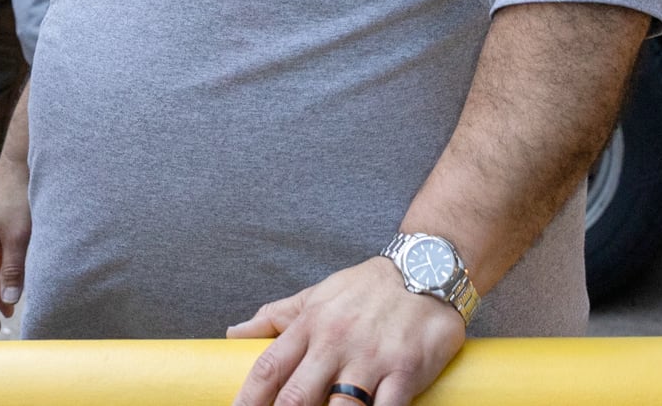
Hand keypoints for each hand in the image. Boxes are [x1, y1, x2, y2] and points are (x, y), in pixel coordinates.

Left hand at [227, 256, 464, 405]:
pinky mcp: (406, 370)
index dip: (247, 400)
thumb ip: (276, 316)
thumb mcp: (317, 295)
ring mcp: (371, 358)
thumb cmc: (368, 288)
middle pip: (296, 396)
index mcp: (310, 325)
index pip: (269, 368)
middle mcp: (336, 342)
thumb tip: (233, 334)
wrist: (428, 268)